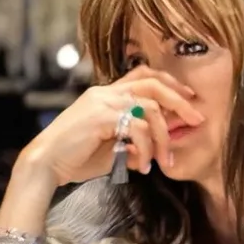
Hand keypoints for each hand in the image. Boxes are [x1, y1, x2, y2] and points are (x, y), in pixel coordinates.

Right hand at [20, 66, 204, 186]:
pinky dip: (146, 149)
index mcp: (107, 95)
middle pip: (154, 83)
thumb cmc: (74, 158)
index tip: (189, 100)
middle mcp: (106, 93)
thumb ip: (130, 145)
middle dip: (180, 101)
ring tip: (164, 161)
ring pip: (151, 109)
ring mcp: (103, 102)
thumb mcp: (110, 150)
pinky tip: (142, 167)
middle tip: (197, 119)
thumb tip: (149, 152)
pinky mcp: (101, 117)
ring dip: (163, 137)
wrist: (46, 164)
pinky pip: (138, 128)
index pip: (144, 76)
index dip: (170, 85)